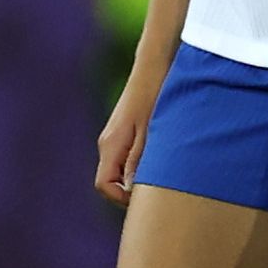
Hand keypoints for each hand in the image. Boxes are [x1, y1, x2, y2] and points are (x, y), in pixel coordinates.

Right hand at [95, 68, 163, 202]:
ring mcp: (114, 139)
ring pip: (120, 171)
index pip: (104, 185)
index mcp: (110, 146)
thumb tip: (130, 190)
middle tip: (160, 190)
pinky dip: (140, 165)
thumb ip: (138, 161)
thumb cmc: (154, 98)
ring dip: (138, 177)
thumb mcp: (151, 132)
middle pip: (111, 182)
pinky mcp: (124, 134)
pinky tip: (162, 160)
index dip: (122, 197)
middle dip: (131, 191)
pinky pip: (126, 159)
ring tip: (164, 173)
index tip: (147, 195)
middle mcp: (107, 144)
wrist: (152, 70)